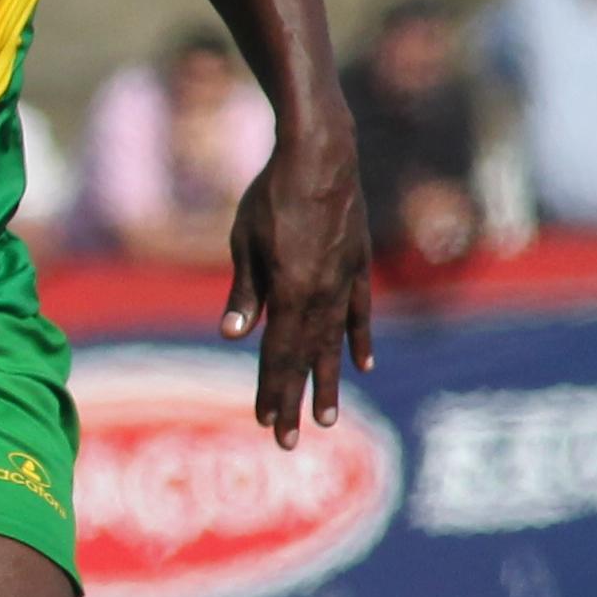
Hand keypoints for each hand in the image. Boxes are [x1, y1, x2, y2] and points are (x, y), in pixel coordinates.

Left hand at [221, 130, 374, 446]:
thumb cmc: (272, 195)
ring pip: (336, 343)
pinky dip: (359, 338)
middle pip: (306, 358)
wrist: (322, 153)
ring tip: (328, 420)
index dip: (271, 391)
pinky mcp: (358, 264)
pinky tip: (363, 365)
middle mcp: (324, 295)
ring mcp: (346, 281)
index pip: (278, 354)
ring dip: (329, 382)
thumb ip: (245, 292)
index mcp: (293, 292)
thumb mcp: (246, 242)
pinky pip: (359, 311)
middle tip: (288, 443)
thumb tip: (233, 336)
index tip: (265, 424)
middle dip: (295, 401)